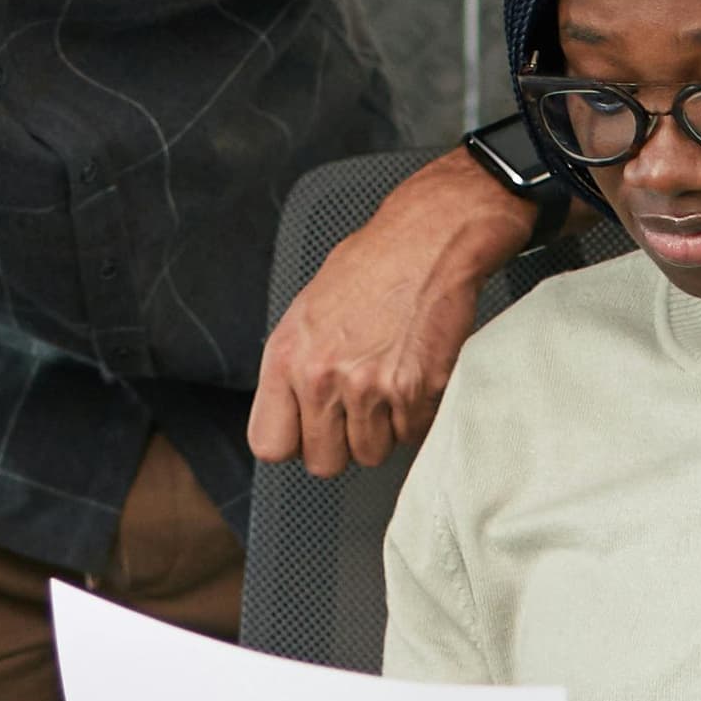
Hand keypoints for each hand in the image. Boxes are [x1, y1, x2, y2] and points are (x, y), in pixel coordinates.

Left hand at [246, 144, 537, 476]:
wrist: (430, 239)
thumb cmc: (373, 266)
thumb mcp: (309, 310)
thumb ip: (296, 366)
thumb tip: (293, 414)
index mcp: (286, 355)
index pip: (270, 444)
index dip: (295, 442)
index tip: (311, 430)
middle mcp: (321, 377)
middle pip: (325, 462)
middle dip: (344, 441)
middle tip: (359, 406)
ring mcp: (369, 388)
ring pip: (372, 453)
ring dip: (385, 428)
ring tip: (391, 378)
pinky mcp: (415, 393)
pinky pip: (413, 434)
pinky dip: (419, 414)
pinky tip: (416, 372)